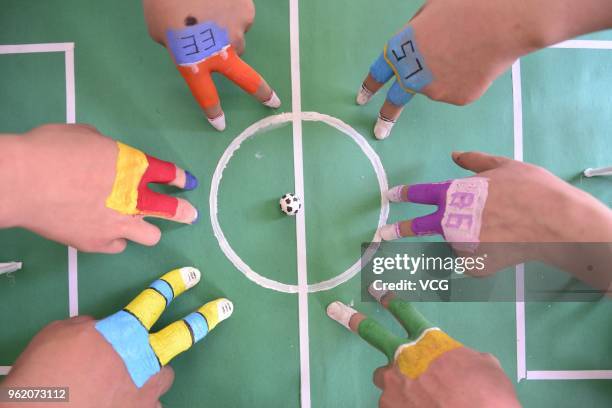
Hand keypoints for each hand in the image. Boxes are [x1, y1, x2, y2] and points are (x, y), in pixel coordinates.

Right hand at [0, 124, 197, 252]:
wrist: (23, 182)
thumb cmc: (51, 150)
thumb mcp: (85, 137)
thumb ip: (104, 151)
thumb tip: (103, 156)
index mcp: (134, 166)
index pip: (168, 173)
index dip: (180, 179)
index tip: (187, 183)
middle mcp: (134, 198)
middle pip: (172, 210)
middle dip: (183, 212)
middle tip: (188, 214)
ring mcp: (118, 224)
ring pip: (150, 236)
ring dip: (146, 229)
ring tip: (137, 225)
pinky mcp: (98, 243)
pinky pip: (117, 245)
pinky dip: (113, 239)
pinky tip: (103, 233)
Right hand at [2, 268, 232, 407]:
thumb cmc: (46, 371)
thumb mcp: (62, 335)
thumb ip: (89, 328)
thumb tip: (99, 331)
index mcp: (125, 332)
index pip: (154, 300)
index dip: (173, 285)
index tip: (190, 276)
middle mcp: (143, 358)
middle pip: (182, 335)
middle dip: (204, 319)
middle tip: (221, 308)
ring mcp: (145, 390)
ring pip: (164, 374)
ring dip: (156, 370)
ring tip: (141, 373)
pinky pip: (147, 403)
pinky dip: (138, 399)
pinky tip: (122, 399)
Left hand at [142, 0, 280, 130]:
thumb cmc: (163, 3)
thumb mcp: (162, 32)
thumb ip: (181, 46)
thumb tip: (196, 43)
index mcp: (195, 63)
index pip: (206, 95)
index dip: (213, 111)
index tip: (220, 123)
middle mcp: (222, 54)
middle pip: (249, 81)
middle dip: (263, 93)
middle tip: (273, 101)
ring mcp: (238, 32)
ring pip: (237, 38)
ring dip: (226, 32)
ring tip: (208, 11)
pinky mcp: (247, 12)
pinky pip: (239, 17)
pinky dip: (229, 11)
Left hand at [327, 288, 518, 407]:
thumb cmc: (487, 393)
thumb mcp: (484, 365)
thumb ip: (464, 358)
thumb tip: (462, 364)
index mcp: (427, 341)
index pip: (405, 312)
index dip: (391, 301)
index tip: (378, 292)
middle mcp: (402, 357)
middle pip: (373, 334)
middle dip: (354, 321)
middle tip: (336, 311)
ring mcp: (391, 384)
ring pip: (384, 379)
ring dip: (395, 383)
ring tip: (417, 394)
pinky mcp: (388, 407)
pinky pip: (392, 404)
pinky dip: (404, 406)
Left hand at [356, 0, 611, 138]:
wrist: (502, 21)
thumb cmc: (465, 7)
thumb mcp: (430, 12)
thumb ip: (416, 34)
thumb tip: (417, 48)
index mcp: (399, 50)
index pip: (378, 73)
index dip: (370, 86)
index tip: (362, 99)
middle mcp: (411, 75)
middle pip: (396, 101)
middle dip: (386, 118)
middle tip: (380, 131)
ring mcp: (434, 91)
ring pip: (438, 86)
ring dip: (448, 74)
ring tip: (468, 50)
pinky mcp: (458, 99)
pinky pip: (460, 90)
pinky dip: (468, 79)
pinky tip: (479, 61)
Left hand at [379, 151, 611, 243]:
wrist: (554, 222)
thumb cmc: (530, 188)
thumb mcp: (503, 165)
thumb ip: (475, 161)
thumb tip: (454, 155)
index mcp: (454, 194)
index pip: (421, 193)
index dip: (404, 193)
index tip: (391, 195)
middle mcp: (450, 221)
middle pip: (419, 227)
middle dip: (399, 230)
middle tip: (381, 233)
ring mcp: (461, 246)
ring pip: (457, 242)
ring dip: (467, 238)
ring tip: (498, 230)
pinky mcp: (475, 266)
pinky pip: (473, 260)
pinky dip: (483, 255)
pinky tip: (503, 246)